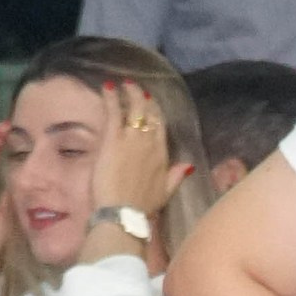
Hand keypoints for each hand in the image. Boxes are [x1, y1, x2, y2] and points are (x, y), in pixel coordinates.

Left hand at [89, 81, 188, 224]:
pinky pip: (114, 111)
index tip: (150, 102)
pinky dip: (111, 98)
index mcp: (162, 155)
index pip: (160, 126)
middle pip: (149, 113)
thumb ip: (176, 176)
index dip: (155, 111)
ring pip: (134, 108)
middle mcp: (150, 142)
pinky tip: (107, 87)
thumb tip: (188, 165)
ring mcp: (132, 138)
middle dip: (143, 98)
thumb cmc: (142, 206)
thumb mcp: (165, 193)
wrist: (124, 212)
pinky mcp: (113, 138)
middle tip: (135, 87)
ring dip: (129, 93)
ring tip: (122, 84)